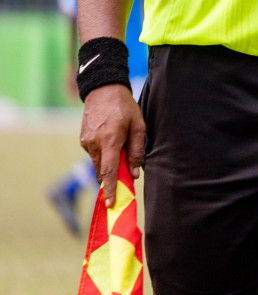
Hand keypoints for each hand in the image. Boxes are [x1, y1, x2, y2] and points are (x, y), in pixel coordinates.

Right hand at [78, 85, 143, 208]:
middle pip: (102, 170)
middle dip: (112, 178)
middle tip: (125, 181)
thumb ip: (137, 150)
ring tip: (122, 151)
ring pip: (98, 163)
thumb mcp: (139, 126)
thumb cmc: (125, 107)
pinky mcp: (83, 140)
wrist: (103, 90)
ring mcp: (86, 142)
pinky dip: (103, 155)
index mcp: (110, 141)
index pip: (108, 172)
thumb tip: (135, 173)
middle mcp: (94, 144)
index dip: (111, 189)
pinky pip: (94, 154)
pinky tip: (112, 142)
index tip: (111, 204)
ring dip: (108, 164)